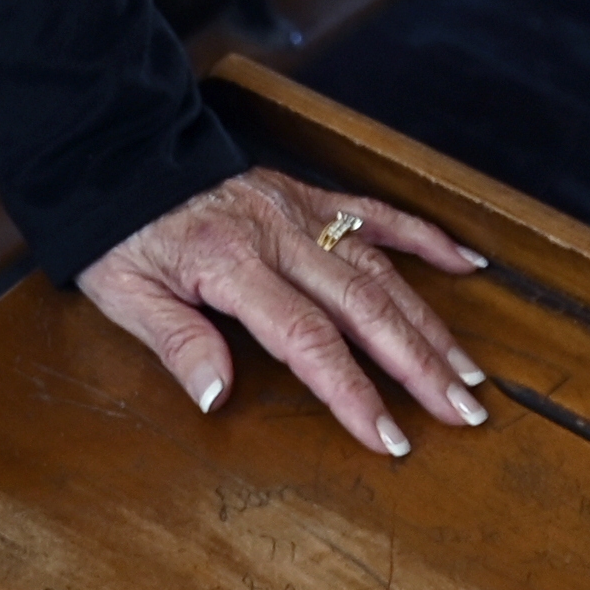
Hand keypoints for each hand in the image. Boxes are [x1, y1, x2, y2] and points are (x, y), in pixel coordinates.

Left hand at [74, 168, 491, 459]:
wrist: (118, 152)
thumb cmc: (121, 233)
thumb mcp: (125, 293)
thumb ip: (177, 344)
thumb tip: (219, 398)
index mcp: (231, 264)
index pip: (307, 340)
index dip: (352, 392)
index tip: (389, 437)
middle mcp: (277, 234)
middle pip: (364, 307)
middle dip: (419, 365)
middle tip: (463, 414)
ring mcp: (298, 210)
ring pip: (380, 270)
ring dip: (430, 322)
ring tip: (471, 373)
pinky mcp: (306, 194)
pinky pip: (375, 212)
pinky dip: (424, 237)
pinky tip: (466, 264)